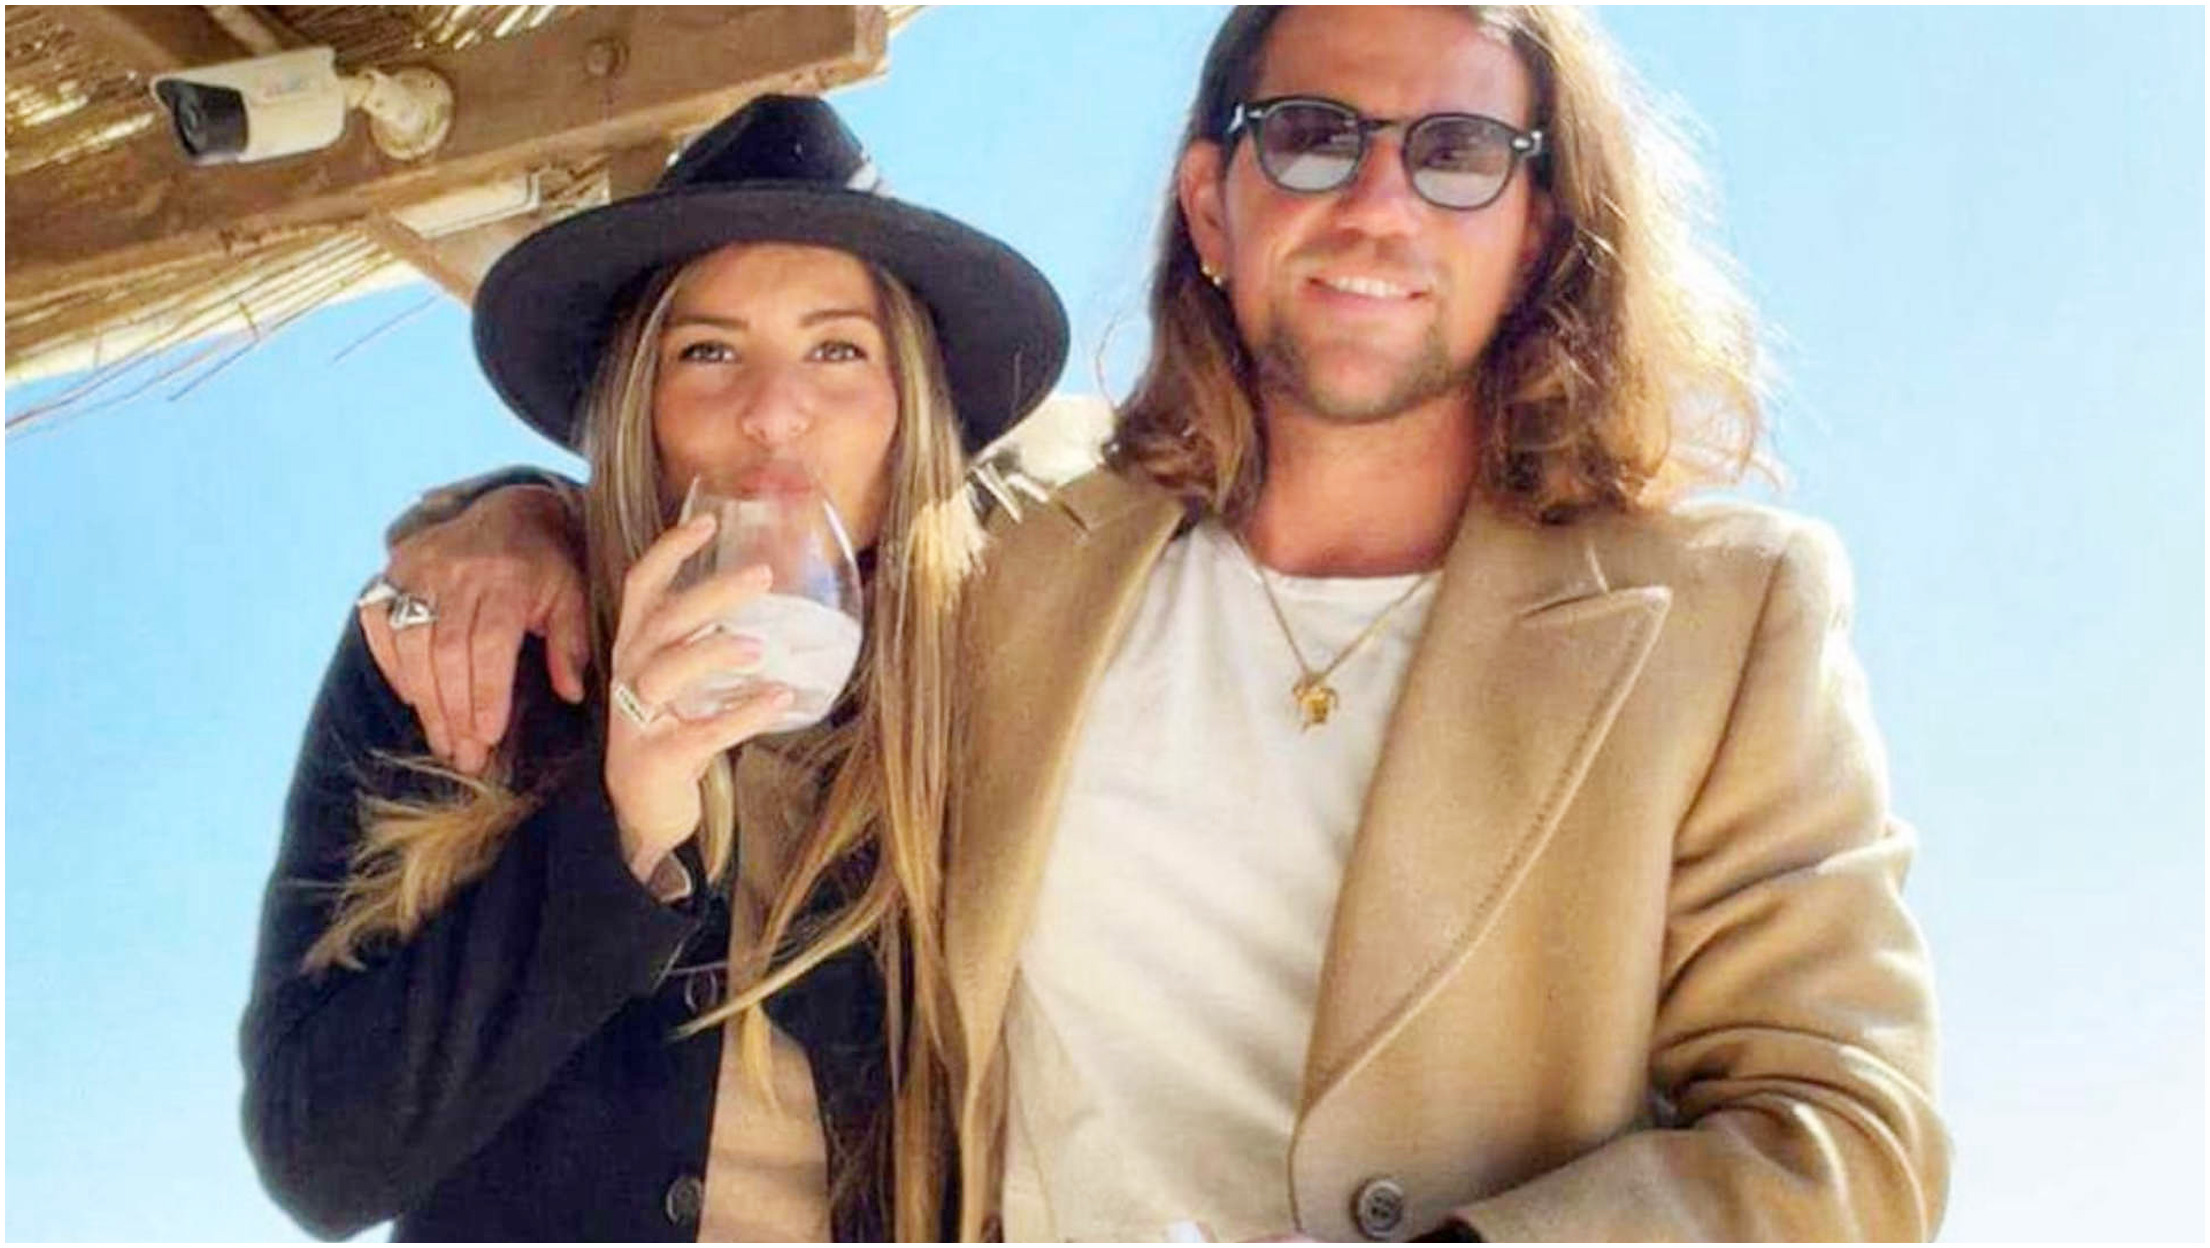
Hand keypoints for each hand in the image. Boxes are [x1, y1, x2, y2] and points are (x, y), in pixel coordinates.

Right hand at [361, 485, 589, 775]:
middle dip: (454, 711)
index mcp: (507, 576)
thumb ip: (571, 643)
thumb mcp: (573, 596)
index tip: (488, 737)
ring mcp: (417, 567)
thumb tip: (571, 692)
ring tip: (444, 742)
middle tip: (465, 756)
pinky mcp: (391, 571)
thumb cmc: (548, 566)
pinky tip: (416, 699)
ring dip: (426, 701)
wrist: (509, 510)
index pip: (487, 643)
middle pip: (445, 652)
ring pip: (411, 645)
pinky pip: (380, 626)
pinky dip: (394, 666)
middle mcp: (456, 569)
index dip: (485, 693)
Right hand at [602, 512, 795, 879]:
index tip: (709, 521)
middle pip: (663, 621)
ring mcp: (639, 717)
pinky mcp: (658, 758)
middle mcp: (631, 675)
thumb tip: (768, 598)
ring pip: (667, 671)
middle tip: (763, 573)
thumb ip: (707, 641)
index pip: (642, 586)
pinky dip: (742, 715)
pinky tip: (779, 701)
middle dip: (710, 593)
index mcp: (636, 648)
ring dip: (714, 652)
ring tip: (760, 646)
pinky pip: (700, 732)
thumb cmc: (671, 731)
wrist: (643, 811)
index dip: (670, 551)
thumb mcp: (681, 681)